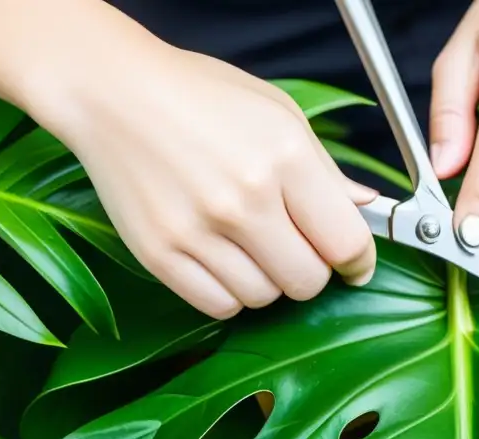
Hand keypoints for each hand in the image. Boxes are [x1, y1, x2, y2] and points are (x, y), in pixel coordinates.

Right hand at [41, 32, 376, 319]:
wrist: (111, 92)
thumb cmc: (200, 97)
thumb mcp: (280, 114)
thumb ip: (327, 170)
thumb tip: (366, 207)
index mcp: (286, 157)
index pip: (346, 242)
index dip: (358, 262)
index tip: (354, 265)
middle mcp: (245, 198)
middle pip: (308, 282)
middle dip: (311, 270)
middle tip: (295, 247)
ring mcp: (198, 230)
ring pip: (265, 298)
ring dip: (268, 281)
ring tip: (249, 244)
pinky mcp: (159, 253)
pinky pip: (219, 306)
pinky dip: (229, 293)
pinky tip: (222, 260)